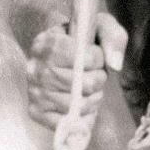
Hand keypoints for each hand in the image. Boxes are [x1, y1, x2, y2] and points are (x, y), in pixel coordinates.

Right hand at [25, 11, 129, 131]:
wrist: (62, 55)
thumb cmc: (83, 41)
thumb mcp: (100, 27)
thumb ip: (112, 37)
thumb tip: (115, 65)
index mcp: (47, 42)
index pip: (80, 57)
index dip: (97, 58)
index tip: (96, 56)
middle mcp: (35, 67)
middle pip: (79, 84)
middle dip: (97, 80)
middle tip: (96, 74)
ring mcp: (33, 91)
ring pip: (75, 105)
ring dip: (93, 99)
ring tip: (91, 89)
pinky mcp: (35, 111)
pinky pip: (67, 123)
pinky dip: (83, 116)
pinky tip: (84, 103)